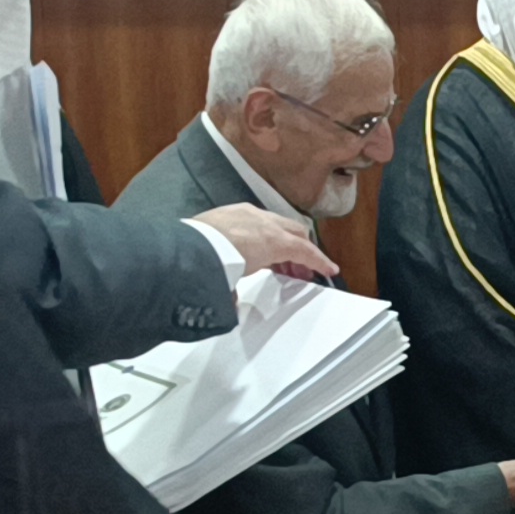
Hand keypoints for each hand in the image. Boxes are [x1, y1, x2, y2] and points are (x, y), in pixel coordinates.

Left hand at [192, 203, 337, 280]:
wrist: (184, 247)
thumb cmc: (213, 262)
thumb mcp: (231, 284)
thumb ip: (235, 292)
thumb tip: (230, 303)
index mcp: (274, 241)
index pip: (306, 251)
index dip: (320, 262)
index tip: (330, 270)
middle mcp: (265, 223)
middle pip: (296, 234)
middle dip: (303, 251)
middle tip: (301, 270)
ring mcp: (247, 214)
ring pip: (277, 224)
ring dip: (283, 241)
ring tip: (278, 262)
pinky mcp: (230, 210)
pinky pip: (256, 220)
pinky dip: (263, 232)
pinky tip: (254, 246)